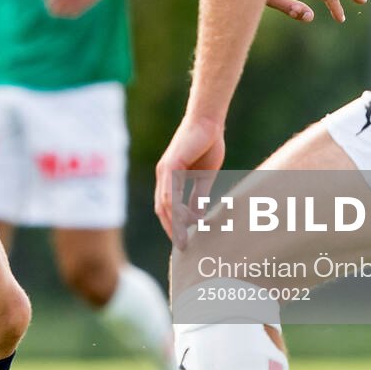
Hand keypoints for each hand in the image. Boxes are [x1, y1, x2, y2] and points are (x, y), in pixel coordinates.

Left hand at [154, 112, 225, 242]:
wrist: (208, 122)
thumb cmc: (207, 145)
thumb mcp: (203, 177)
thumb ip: (198, 196)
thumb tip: (198, 218)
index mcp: (170, 179)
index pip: (166, 208)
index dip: (173, 225)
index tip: (183, 240)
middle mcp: (163, 176)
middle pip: (162, 209)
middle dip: (171, 229)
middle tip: (182, 247)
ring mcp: (165, 170)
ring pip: (165, 203)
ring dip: (174, 222)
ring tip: (185, 237)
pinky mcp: (172, 164)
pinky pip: (171, 190)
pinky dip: (176, 206)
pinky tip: (184, 218)